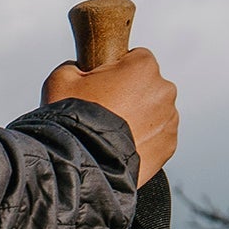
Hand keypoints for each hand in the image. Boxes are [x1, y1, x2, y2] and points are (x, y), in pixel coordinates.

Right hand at [43, 48, 178, 184]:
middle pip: (146, 88)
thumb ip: (74, 66)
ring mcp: (169, 118)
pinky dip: (144, 144)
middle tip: (103, 118)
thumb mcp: (59, 82)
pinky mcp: (168, 145)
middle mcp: (163, 88)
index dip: (113, 76)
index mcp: (143, 66)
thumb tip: (78, 67)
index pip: (134, 59)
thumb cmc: (71, 125)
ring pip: (153, 114)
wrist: (80, 170)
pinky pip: (157, 139)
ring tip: (111, 137)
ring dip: (138, 122)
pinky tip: (122, 150)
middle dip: (129, 99)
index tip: (100, 92)